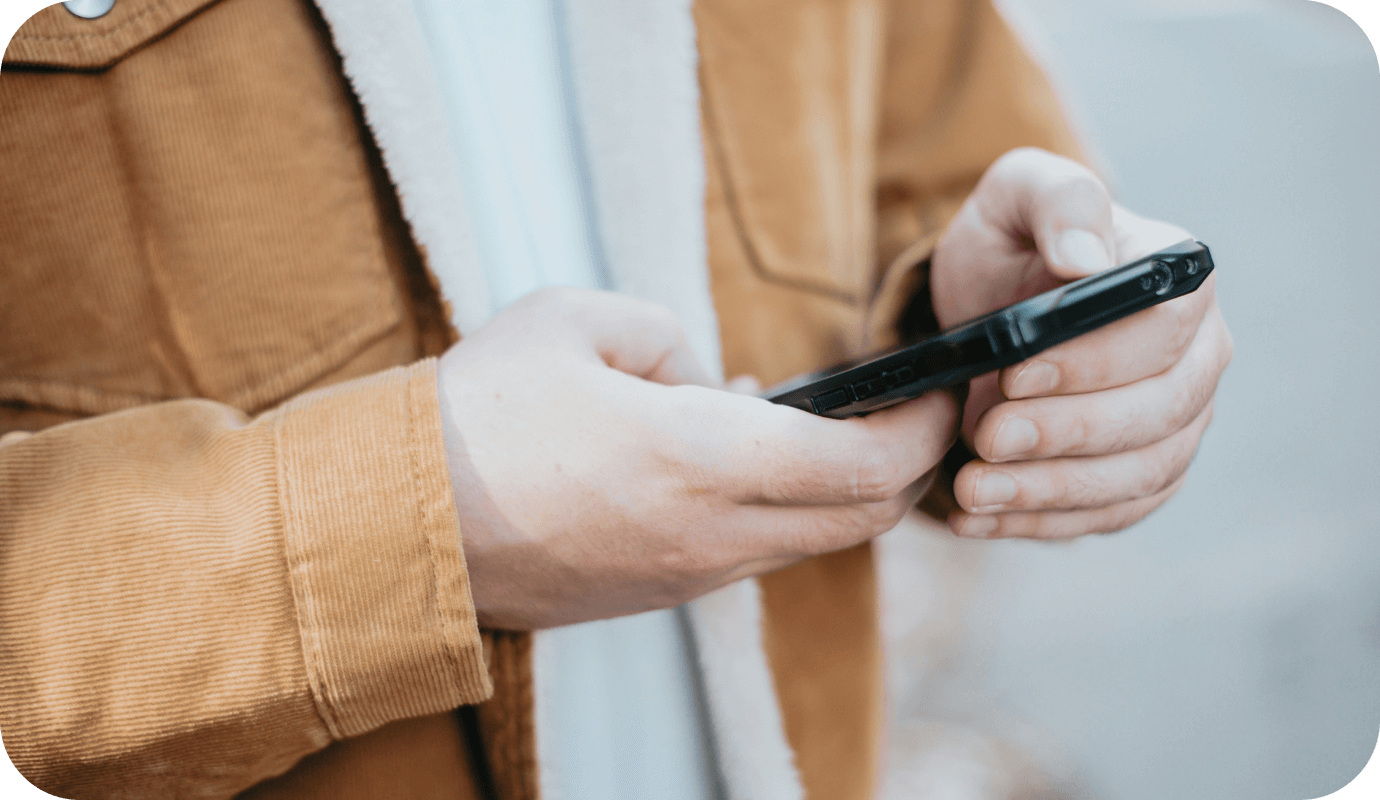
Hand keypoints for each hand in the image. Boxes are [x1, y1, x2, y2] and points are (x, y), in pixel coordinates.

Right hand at [437, 288, 960, 627]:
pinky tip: (744, 463)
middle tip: (906, 414)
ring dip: (838, 492)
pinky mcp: (657, 596)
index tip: (938, 393)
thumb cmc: (478, 414)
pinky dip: (781, 512)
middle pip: (859, 519)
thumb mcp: (576, 322)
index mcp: (699, 456)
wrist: (397, 525)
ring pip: (809, 543)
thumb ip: (670, 338)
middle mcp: (710, 533)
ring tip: (821, 428)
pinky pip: (752, 556)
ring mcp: (687, 577)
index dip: (921, 431)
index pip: (863, 465)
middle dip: (904, 469)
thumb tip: (710, 380)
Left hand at [930, 148, 1232, 538]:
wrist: (990, 313)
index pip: (1164, 330)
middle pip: (1161, 413)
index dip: (1093, 360)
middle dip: (1068, 433)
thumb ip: (1055, 202)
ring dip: (1051, 491)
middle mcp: (1199, 358)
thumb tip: (1086, 258)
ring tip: (971, 489)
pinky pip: (1111, 514)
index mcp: (1180, 283)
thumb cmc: (1011, 247)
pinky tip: (980, 520)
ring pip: (1140, 475)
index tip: (1014, 373)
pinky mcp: (1142, 476)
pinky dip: (1044, 523)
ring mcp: (1178, 425)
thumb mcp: (1014, 198)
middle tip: (985, 438)